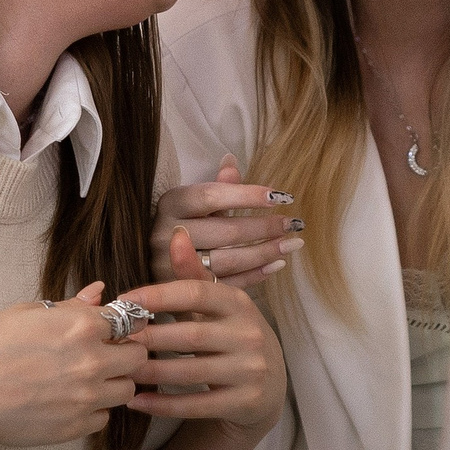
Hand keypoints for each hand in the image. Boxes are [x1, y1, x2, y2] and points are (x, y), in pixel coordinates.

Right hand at [0, 283, 146, 446]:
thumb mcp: (27, 313)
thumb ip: (71, 305)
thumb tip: (99, 292)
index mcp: (84, 327)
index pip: (131, 323)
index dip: (122, 326)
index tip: (112, 332)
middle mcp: (93, 362)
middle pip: (139, 358)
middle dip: (126, 355)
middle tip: (104, 357)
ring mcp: (87, 397)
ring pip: (127, 390)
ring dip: (113, 384)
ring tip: (86, 381)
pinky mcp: (77, 426)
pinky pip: (104, 418)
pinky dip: (94, 410)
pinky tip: (71, 402)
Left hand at [119, 229, 287, 430]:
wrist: (269, 387)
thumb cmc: (232, 336)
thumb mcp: (218, 304)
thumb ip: (193, 273)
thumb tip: (176, 233)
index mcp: (239, 303)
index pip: (197, 293)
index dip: (158, 295)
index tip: (124, 300)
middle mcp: (249, 334)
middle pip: (189, 335)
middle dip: (147, 339)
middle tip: (114, 342)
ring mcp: (250, 369)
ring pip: (189, 372)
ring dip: (150, 373)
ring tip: (120, 371)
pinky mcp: (245, 401)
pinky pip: (196, 405)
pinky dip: (162, 405)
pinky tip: (137, 401)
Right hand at [151, 154, 302, 289]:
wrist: (155, 258)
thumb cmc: (183, 222)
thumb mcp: (194, 201)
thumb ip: (216, 186)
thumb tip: (231, 160)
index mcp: (171, 203)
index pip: (212, 196)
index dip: (247, 196)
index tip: (280, 197)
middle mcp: (166, 234)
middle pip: (224, 232)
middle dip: (264, 228)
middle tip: (293, 223)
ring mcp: (173, 265)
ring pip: (228, 260)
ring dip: (265, 253)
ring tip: (292, 244)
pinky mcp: (185, 288)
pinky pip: (226, 284)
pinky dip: (255, 275)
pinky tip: (277, 264)